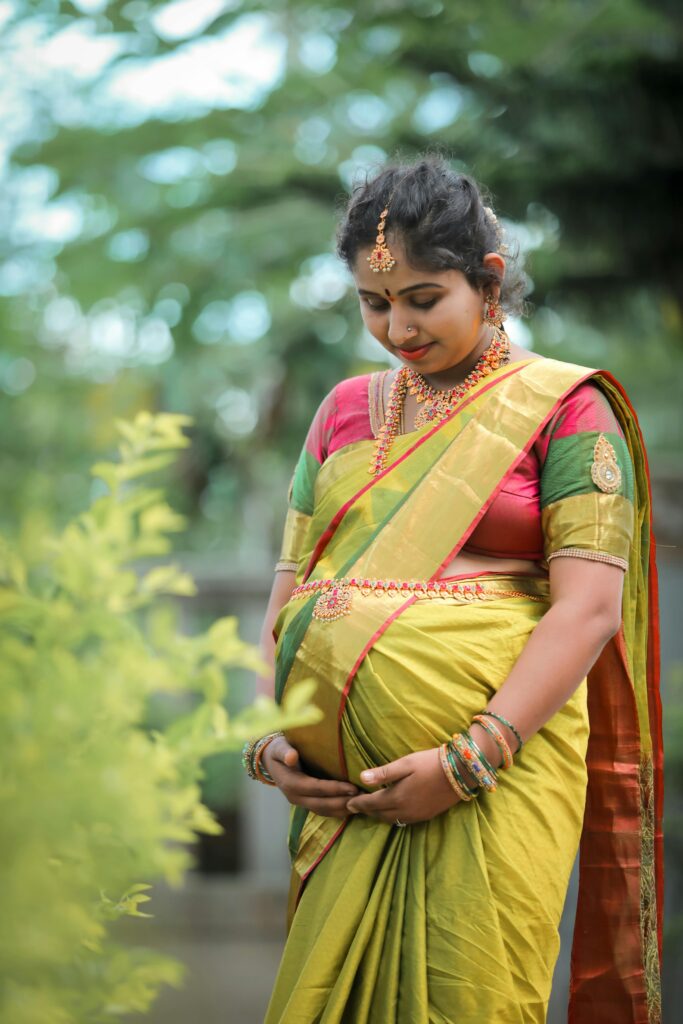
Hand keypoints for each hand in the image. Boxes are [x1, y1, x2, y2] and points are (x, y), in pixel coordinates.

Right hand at [261, 735, 359, 818]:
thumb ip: (285, 752)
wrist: (269, 759)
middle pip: (321, 804)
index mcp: (290, 783)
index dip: (334, 789)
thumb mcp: (279, 747)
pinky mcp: (305, 802)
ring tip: (361, 804)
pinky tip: (351, 807)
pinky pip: (322, 810)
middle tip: (363, 798)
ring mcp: (299, 802)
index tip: (353, 788)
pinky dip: (337, 811)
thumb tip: (292, 757)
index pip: (316, 788)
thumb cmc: (278, 749)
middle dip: (342, 802)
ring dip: (342, 810)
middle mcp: (294, 797)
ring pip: (323, 810)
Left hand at [345, 747, 460, 824]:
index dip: (358, 804)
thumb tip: (361, 778)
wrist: (459, 772)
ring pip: (391, 820)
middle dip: (367, 811)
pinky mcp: (426, 816)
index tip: (348, 804)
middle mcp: (404, 811)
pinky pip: (403, 821)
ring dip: (379, 815)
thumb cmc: (429, 763)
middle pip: (379, 815)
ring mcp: (416, 816)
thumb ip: (383, 773)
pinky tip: (392, 810)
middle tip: (357, 807)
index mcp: (397, 797)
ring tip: (372, 809)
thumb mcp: (405, 764)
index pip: (371, 804)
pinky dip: (393, 817)